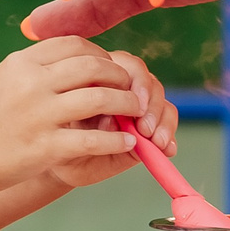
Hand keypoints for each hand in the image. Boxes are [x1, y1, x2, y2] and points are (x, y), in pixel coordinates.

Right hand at [0, 38, 146, 193]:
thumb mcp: (7, 79)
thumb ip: (39, 67)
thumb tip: (82, 59)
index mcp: (23, 62)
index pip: (75, 44)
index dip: (101, 54)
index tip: (111, 67)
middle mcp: (31, 82)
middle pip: (93, 66)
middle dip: (120, 76)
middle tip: (132, 88)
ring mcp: (38, 114)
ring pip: (100, 98)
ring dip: (126, 104)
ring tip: (136, 113)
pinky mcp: (45, 147)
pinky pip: (93, 140)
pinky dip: (116, 140)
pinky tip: (127, 143)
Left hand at [48, 50, 180, 189]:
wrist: (63, 163)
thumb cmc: (59, 144)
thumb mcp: (67, 132)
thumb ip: (86, 122)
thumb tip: (112, 120)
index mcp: (99, 78)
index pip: (126, 67)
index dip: (136, 84)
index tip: (135, 109)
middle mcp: (121, 87)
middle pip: (148, 80)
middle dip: (151, 105)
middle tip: (146, 129)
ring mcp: (137, 104)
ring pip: (161, 99)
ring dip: (163, 120)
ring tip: (156, 143)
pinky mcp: (150, 124)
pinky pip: (167, 120)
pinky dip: (169, 134)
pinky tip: (167, 150)